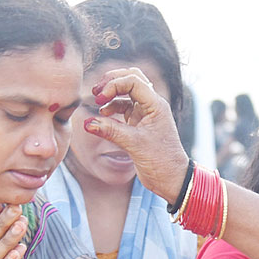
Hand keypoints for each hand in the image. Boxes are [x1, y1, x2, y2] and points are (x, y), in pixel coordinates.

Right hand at [83, 69, 189, 202]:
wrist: (171, 179)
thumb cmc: (161, 161)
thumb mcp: (134, 144)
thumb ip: (110, 131)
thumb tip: (87, 123)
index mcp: (156, 105)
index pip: (133, 81)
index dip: (114, 85)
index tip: (99, 98)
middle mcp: (152, 105)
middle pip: (131, 79)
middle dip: (112, 81)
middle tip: (96, 92)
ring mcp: (146, 113)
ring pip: (128, 92)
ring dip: (112, 93)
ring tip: (98, 102)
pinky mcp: (140, 123)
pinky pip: (125, 107)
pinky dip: (113, 107)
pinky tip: (103, 114)